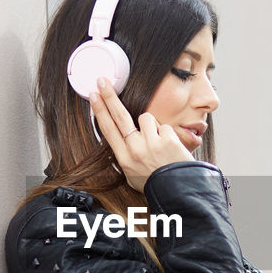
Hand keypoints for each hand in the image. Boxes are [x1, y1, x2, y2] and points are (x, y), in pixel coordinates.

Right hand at [90, 77, 193, 191]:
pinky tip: (170, 148)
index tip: (93, 96)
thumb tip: (121, 141)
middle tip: (102, 81)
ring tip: (158, 144)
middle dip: (109, 96)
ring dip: (151, 127)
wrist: (178, 191)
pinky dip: (167, 135)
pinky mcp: (168, 139)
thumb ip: (126, 157)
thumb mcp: (132, 176)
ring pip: (146, 118)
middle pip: (119, 116)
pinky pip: (164, 126)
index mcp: (124, 158)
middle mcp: (135, 149)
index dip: (99, 111)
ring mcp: (152, 143)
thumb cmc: (155, 184)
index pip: (108, 129)